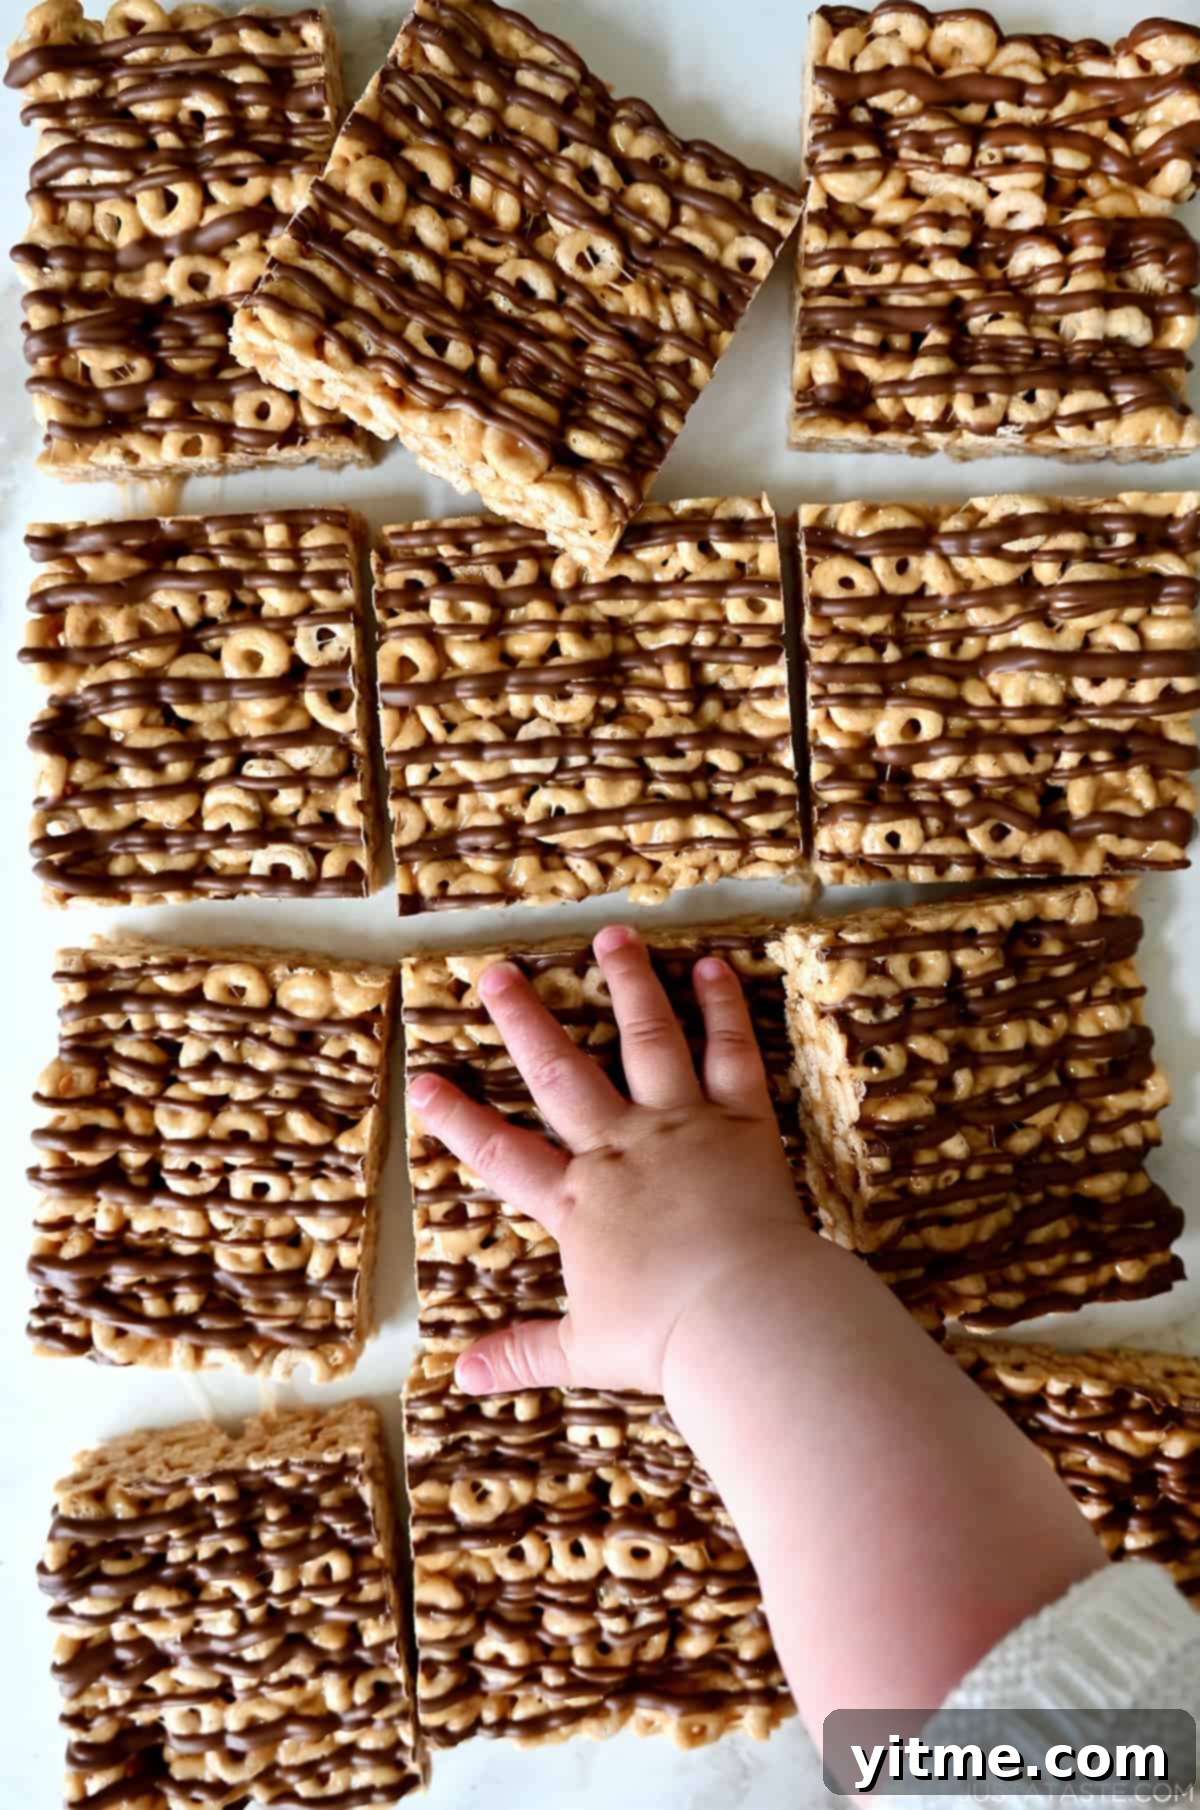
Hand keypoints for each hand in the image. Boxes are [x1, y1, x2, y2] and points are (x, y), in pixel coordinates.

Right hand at [407, 924, 809, 1397]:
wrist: (746, 1322)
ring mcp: (679, 1128)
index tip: (423, 1078)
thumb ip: (525, 1352)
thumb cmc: (666, 1342)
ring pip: (646, 1040)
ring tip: (611, 935)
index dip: (457, 1117)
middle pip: (562, 1073)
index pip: (502, 1153)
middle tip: (497, 972)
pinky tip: (713, 968)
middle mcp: (619, 1150)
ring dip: (626, 984)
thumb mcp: (585, 1351)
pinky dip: (722, 1009)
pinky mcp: (739, 1123)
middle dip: (525, 1020)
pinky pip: (729, 1055)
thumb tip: (463, 1377)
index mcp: (576, 1204)